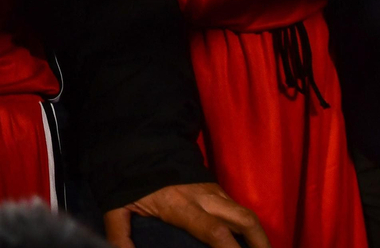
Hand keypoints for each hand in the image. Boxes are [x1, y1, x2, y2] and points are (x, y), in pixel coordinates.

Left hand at [103, 182, 269, 247]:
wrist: (140, 142)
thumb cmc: (131, 178)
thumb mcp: (118, 207)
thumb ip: (119, 234)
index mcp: (180, 205)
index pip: (214, 231)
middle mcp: (203, 197)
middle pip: (243, 219)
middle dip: (260, 242)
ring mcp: (212, 190)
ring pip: (245, 211)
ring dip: (259, 235)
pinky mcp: (214, 186)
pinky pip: (237, 206)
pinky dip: (247, 225)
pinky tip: (249, 240)